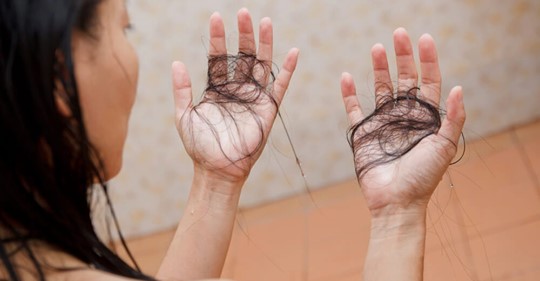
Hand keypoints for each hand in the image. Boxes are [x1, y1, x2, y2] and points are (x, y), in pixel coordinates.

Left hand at [172, 9, 298, 184]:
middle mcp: (236, 90)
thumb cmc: (199, 147)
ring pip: (261, 65)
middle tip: (243, 13)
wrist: (217, 170)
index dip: (218, 38)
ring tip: (265, 22)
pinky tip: (293, 52)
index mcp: (217, 90)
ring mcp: (253, 98)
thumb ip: (182, 90)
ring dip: (264, 44)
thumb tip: (177, 62)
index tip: (216, 18)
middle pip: (242, 56)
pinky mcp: (267, 109)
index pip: (218, 58)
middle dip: (242, 34)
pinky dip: (288, 70)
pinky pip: (280, 86)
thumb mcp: (184, 116)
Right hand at [341, 28, 464, 214]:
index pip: (428, 82)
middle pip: (404, 79)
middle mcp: (404, 116)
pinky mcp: (363, 133)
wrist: (396, 202)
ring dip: (379, 68)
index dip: (427, 60)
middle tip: (399, 34)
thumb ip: (453, 118)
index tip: (423, 39)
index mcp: (425, 117)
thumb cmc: (422, 177)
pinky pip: (354, 109)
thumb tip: (458, 87)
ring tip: (377, 48)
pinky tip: (346, 77)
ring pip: (380, 88)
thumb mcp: (443, 146)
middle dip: (403, 56)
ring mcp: (383, 123)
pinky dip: (348, 94)